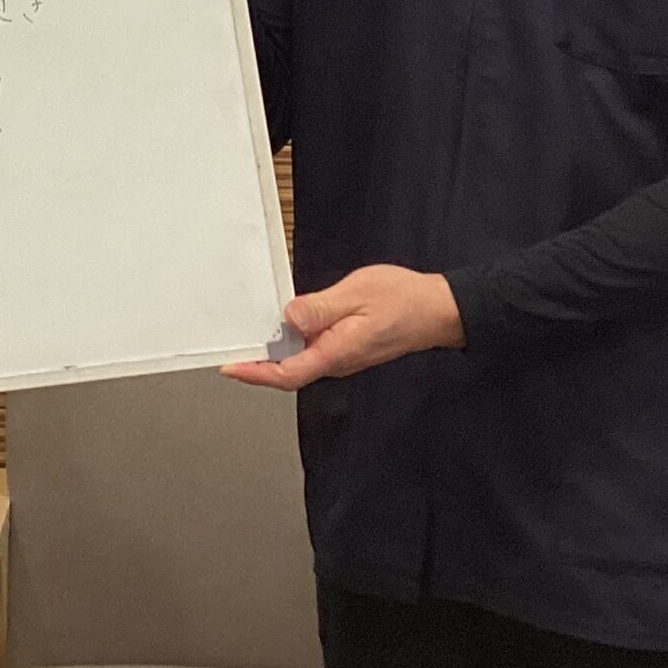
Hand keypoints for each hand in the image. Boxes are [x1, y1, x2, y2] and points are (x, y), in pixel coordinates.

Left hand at [222, 266, 464, 390]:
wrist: (438, 310)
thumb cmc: (404, 300)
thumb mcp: (357, 294)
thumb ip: (320, 307)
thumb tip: (289, 318)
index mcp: (337, 352)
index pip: (287, 373)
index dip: (255, 372)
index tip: (230, 367)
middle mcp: (337, 360)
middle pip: (288, 371)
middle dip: (257, 364)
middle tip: (229, 349)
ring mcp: (343, 355)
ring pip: (300, 360)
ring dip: (274, 352)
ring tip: (247, 337)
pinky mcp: (347, 347)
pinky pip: (313, 349)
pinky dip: (293, 341)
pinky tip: (283, 326)